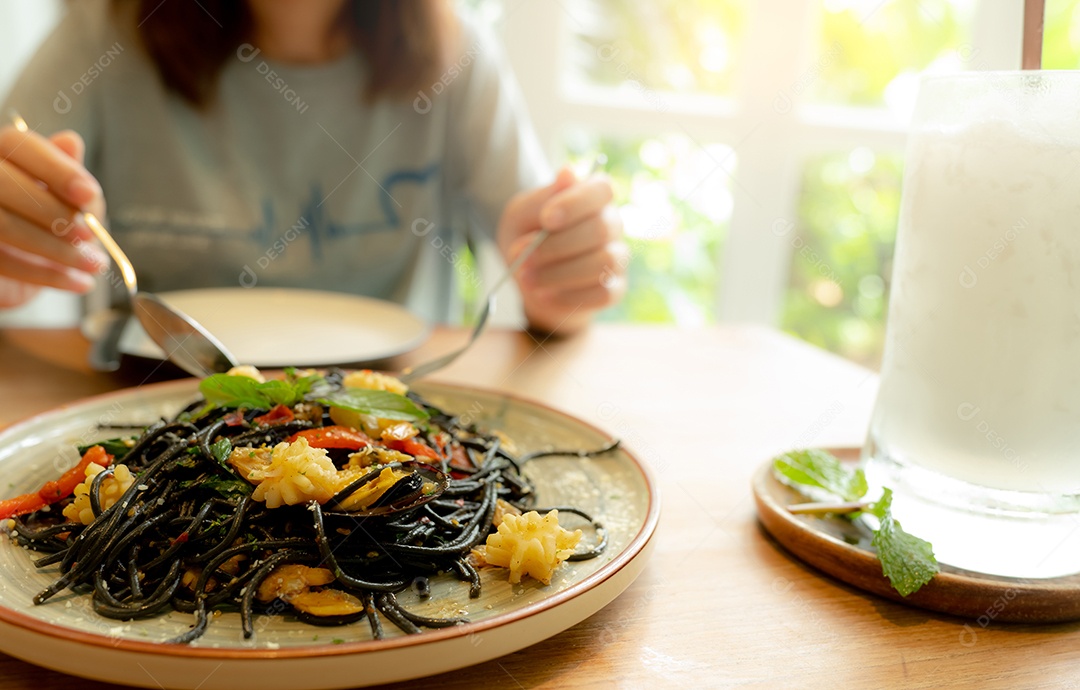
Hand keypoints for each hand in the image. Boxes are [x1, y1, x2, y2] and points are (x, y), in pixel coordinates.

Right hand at [0, 126, 107, 308]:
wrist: (26, 274)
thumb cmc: (49, 225)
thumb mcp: (67, 200)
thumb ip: (68, 176)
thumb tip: (71, 142)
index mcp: (1, 156)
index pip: (20, 145)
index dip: (57, 169)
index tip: (91, 194)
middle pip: (5, 184)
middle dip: (55, 212)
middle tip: (90, 235)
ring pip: (4, 224)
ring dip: (58, 250)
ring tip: (94, 263)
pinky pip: (5, 262)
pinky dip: (48, 276)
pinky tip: (80, 282)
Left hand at [497, 167, 627, 334]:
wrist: (527, 277)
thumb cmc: (527, 237)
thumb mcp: (521, 215)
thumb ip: (542, 199)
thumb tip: (568, 172)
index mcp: (592, 198)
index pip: (602, 189)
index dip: (576, 203)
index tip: (546, 219)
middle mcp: (611, 225)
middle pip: (601, 228)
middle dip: (557, 245)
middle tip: (523, 257)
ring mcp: (616, 258)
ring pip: (603, 262)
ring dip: (560, 273)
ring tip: (527, 279)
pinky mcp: (613, 290)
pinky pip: (602, 293)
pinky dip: (568, 297)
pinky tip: (543, 295)